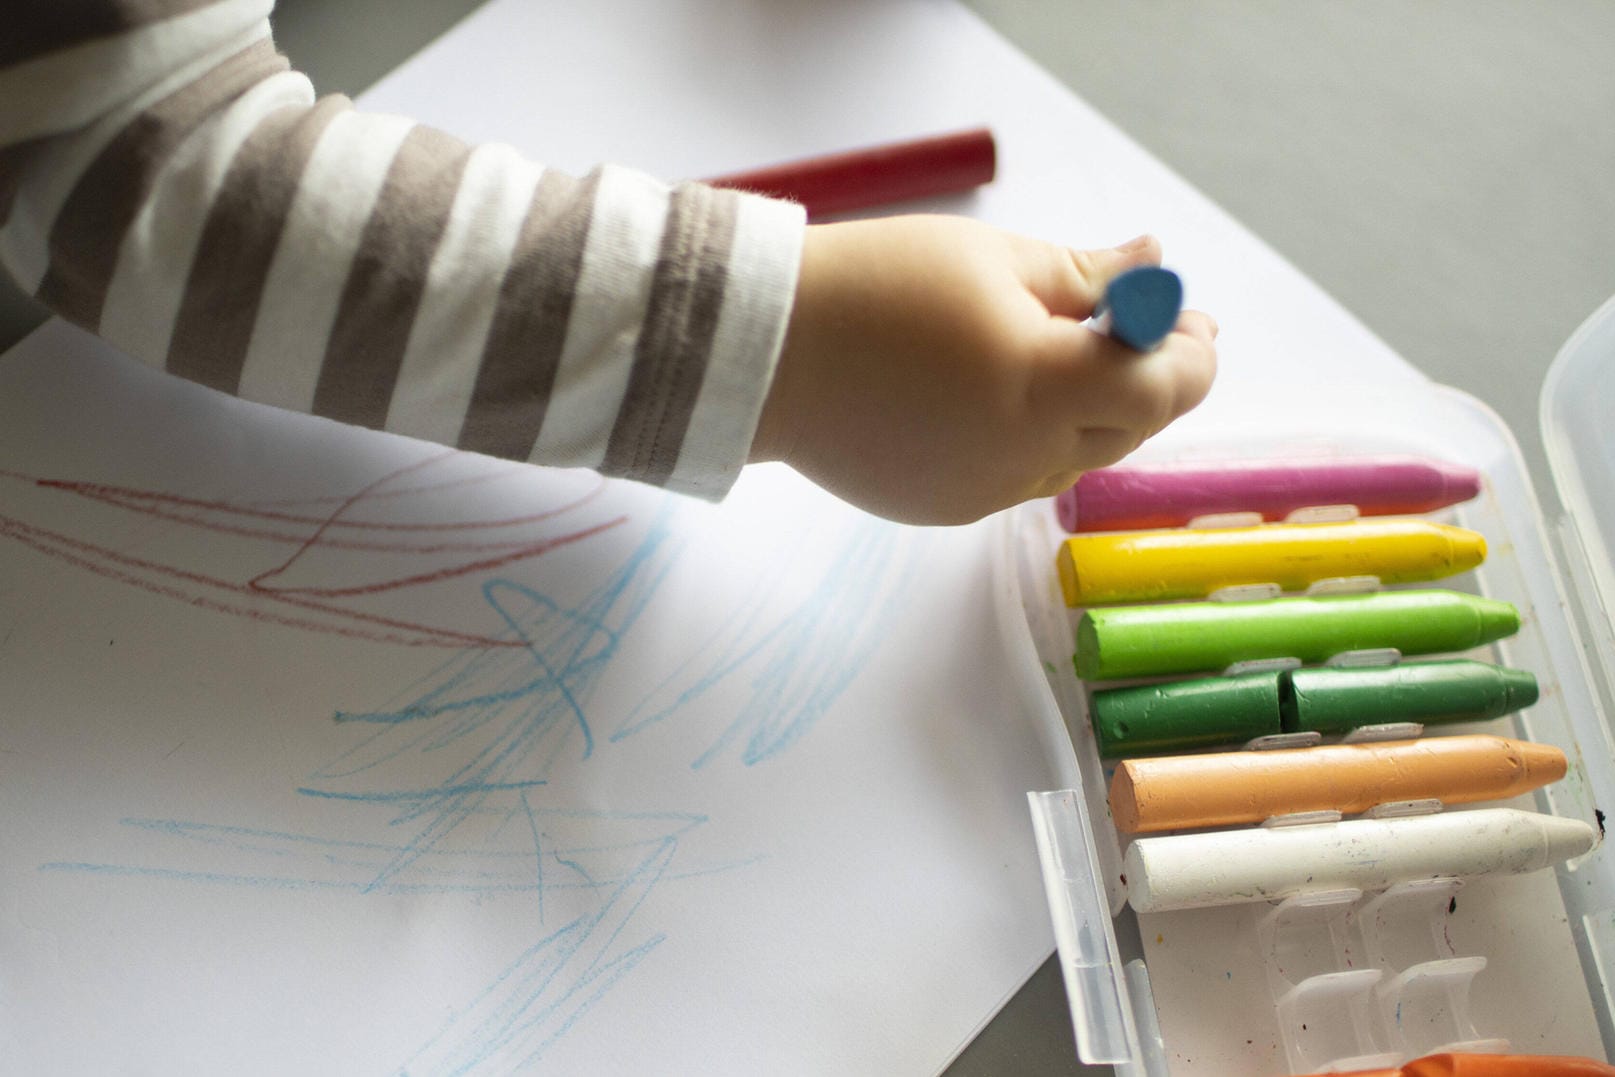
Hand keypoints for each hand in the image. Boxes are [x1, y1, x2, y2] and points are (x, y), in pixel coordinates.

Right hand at [750, 216, 1217, 524]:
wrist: (760, 352)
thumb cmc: (875, 286)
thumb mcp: (992, 259)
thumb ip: (1087, 277)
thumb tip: (1155, 263)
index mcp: (1042, 387)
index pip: (1165, 386)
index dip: (1192, 353)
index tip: (1190, 318)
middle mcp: (1022, 458)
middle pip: (1130, 429)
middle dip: (1149, 380)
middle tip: (1143, 329)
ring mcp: (981, 494)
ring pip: (1075, 459)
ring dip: (1091, 413)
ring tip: (1063, 356)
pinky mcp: (943, 509)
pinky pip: (1017, 477)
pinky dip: (1032, 439)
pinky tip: (1000, 395)